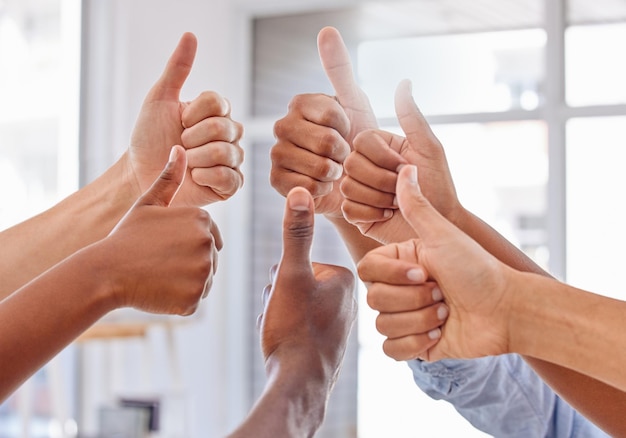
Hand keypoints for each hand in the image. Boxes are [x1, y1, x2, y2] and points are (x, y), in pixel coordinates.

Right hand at [101, 145, 221, 315]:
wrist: (105, 272)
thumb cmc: (126, 236)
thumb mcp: (148, 204)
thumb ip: (169, 178)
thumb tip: (181, 148)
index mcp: (202, 220)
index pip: (209, 237)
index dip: (184, 245)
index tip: (163, 246)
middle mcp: (208, 243)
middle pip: (209, 259)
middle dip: (188, 263)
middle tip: (159, 262)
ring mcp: (203, 272)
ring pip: (204, 280)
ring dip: (185, 282)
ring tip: (158, 275)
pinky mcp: (195, 297)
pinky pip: (194, 300)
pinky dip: (179, 300)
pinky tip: (158, 290)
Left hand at [127, 32, 243, 206]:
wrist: (140, 175)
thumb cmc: (149, 138)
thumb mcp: (159, 99)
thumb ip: (177, 69)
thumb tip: (190, 36)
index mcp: (216, 113)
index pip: (218, 102)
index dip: (193, 114)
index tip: (178, 122)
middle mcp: (229, 135)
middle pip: (223, 127)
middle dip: (191, 138)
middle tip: (179, 145)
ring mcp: (232, 160)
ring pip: (226, 153)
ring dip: (195, 159)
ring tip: (185, 163)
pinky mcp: (231, 185)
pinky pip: (229, 177)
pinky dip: (205, 176)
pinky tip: (193, 177)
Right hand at [258, 187, 356, 380]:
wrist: (298, 384)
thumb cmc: (296, 328)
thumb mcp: (292, 274)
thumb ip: (296, 232)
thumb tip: (299, 190)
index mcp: (346, 279)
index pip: (301, 263)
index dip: (284, 279)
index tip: (290, 299)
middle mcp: (348, 301)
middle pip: (298, 284)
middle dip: (283, 297)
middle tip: (286, 317)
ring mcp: (339, 324)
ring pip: (297, 305)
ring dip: (283, 314)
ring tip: (286, 331)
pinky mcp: (329, 345)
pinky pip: (300, 326)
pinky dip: (289, 332)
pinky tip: (288, 345)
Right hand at [270, 26, 376, 218]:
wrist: (351, 180)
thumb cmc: (355, 140)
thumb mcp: (354, 101)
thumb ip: (340, 68)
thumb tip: (327, 30)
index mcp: (299, 104)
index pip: (331, 114)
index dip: (348, 127)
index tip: (348, 130)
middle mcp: (283, 126)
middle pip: (325, 142)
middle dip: (345, 153)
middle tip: (343, 155)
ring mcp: (277, 153)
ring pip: (317, 165)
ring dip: (335, 173)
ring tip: (334, 170)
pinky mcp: (276, 180)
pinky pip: (306, 186)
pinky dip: (322, 189)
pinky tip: (322, 185)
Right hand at [341, 80, 461, 243]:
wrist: (438, 225)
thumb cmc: (439, 187)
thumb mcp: (428, 148)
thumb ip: (412, 116)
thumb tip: (404, 82)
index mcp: (379, 147)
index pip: (361, 140)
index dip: (383, 157)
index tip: (406, 167)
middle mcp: (364, 165)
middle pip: (350, 164)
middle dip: (383, 181)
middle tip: (401, 189)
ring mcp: (357, 189)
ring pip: (347, 187)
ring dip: (379, 198)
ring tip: (396, 203)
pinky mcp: (354, 213)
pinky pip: (348, 209)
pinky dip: (372, 214)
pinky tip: (386, 215)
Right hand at [358, 165, 513, 361]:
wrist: (505, 310)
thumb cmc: (477, 268)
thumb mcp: (443, 234)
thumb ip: (416, 205)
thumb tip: (406, 168)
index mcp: (400, 262)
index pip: (367, 269)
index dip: (393, 276)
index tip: (425, 272)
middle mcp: (399, 288)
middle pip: (374, 299)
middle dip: (413, 299)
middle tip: (441, 293)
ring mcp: (404, 317)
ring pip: (382, 325)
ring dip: (420, 321)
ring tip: (446, 314)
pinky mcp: (412, 344)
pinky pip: (390, 350)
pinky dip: (414, 344)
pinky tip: (439, 335)